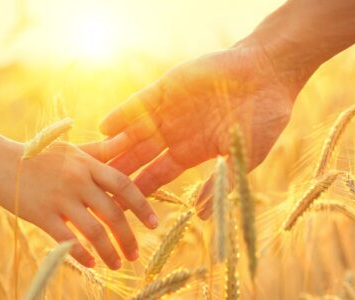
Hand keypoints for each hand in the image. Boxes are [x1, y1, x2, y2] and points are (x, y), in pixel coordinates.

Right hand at [0, 137, 157, 269]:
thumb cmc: (39, 155)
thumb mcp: (72, 149)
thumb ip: (101, 150)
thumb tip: (128, 142)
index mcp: (87, 165)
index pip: (124, 185)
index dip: (142, 206)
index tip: (154, 224)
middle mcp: (77, 181)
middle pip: (113, 212)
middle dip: (127, 237)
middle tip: (135, 254)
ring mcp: (59, 198)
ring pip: (93, 230)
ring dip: (109, 251)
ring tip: (117, 263)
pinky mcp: (41, 214)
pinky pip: (67, 239)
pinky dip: (82, 254)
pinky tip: (91, 264)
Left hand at [99, 43, 302, 218]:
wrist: (268, 73)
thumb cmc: (263, 118)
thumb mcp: (242, 157)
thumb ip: (220, 183)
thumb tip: (200, 216)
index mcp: (189, 153)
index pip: (154, 178)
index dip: (134, 193)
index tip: (114, 210)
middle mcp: (173, 134)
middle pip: (134, 158)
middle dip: (112, 173)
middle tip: (87, 190)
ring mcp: (167, 111)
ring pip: (131, 133)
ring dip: (110, 147)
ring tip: (86, 162)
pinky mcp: (166, 88)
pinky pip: (138, 104)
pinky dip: (122, 115)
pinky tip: (104, 128)